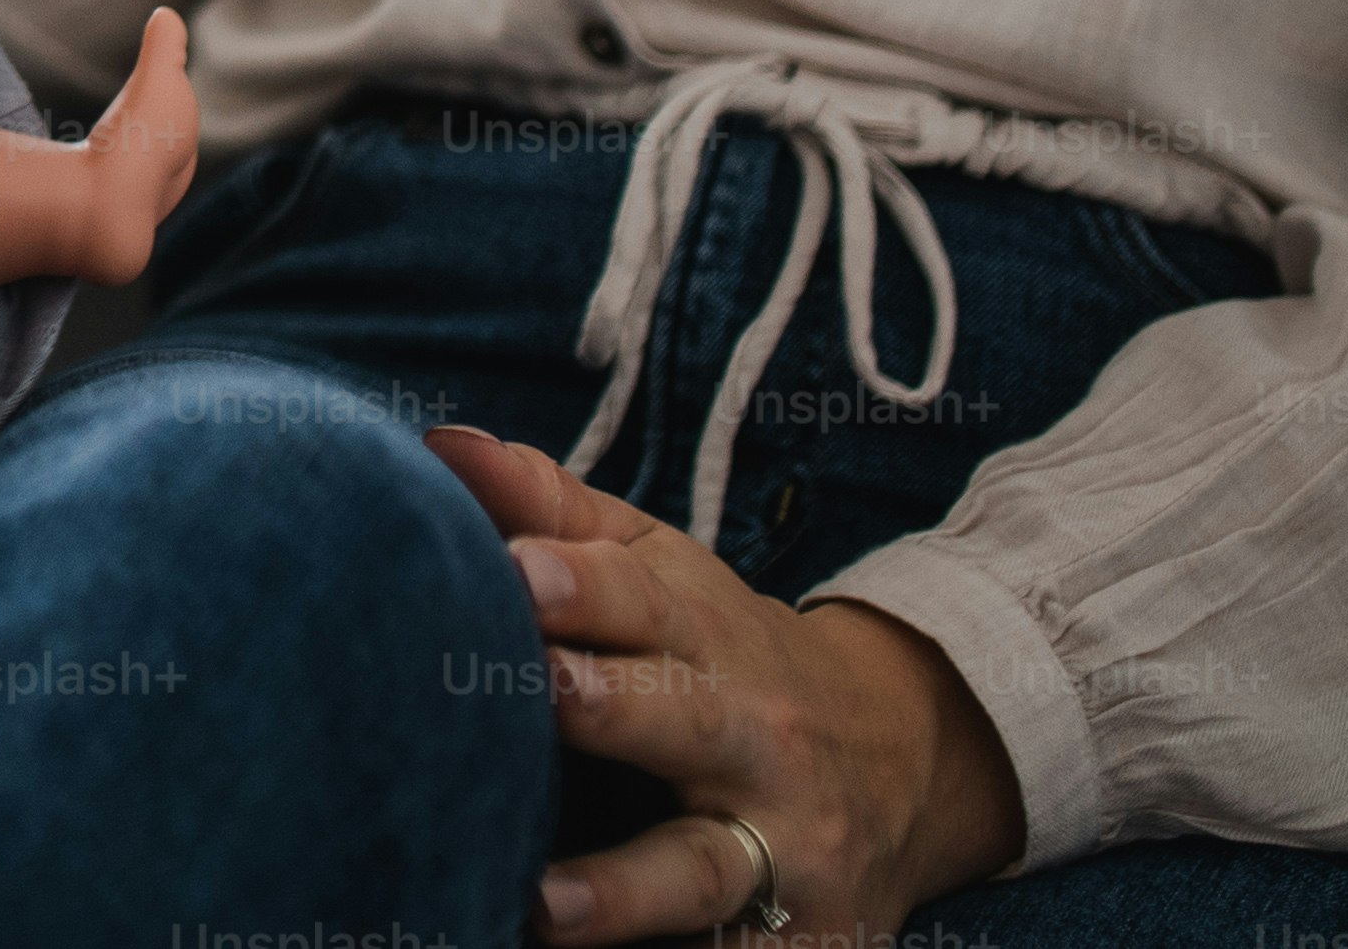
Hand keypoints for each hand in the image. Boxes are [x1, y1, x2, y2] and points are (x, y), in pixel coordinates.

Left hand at [423, 427, 1028, 944]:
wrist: (906, 761)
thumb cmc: (724, 652)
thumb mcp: (661, 572)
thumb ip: (551, 512)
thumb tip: (442, 449)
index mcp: (706, 634)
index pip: (641, 602)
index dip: (578, 586)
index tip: (513, 570)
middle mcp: (750, 737)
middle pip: (681, 719)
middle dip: (612, 706)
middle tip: (540, 690)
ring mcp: (778, 848)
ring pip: (699, 870)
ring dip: (624, 891)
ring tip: (541, 907)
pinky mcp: (796, 941)